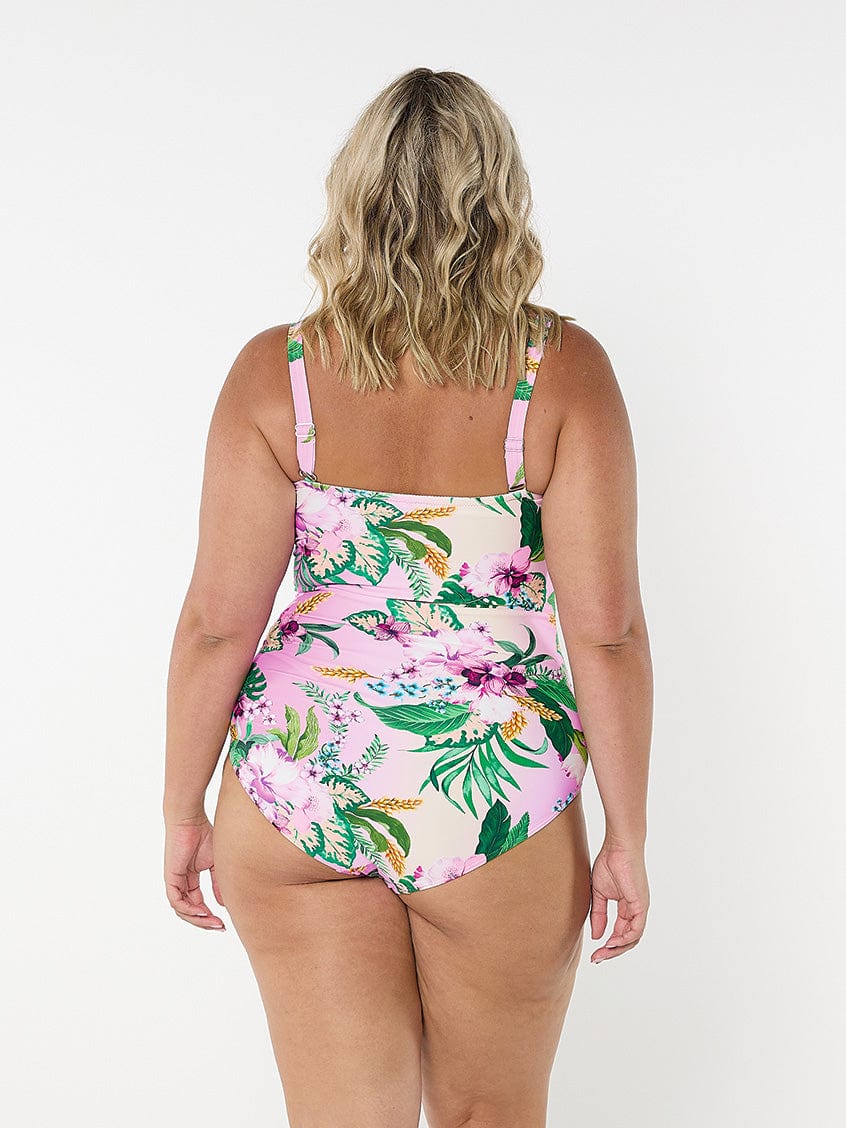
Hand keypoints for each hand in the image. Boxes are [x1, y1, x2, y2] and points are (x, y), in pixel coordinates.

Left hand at [164, 813, 226, 930]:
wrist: (191, 819)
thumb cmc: (204, 834)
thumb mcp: (215, 863)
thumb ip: (218, 883)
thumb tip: (223, 904)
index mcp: (190, 878)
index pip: (197, 903)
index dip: (209, 914)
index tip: (224, 922)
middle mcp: (180, 882)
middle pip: (190, 910)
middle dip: (205, 921)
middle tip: (220, 927)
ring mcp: (174, 881)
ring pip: (182, 910)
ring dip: (198, 919)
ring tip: (214, 922)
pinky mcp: (170, 878)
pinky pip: (176, 901)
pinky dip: (189, 909)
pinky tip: (203, 912)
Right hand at [589, 838, 648, 962]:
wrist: (618, 846)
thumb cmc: (610, 862)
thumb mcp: (599, 893)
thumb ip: (599, 915)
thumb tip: (596, 936)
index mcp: (628, 907)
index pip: (620, 932)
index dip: (608, 945)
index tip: (594, 953)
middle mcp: (636, 910)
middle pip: (628, 939)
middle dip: (612, 951)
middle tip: (596, 959)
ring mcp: (640, 908)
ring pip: (633, 938)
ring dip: (617, 949)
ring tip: (602, 953)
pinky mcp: (641, 904)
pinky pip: (636, 929)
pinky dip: (624, 939)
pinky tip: (611, 943)